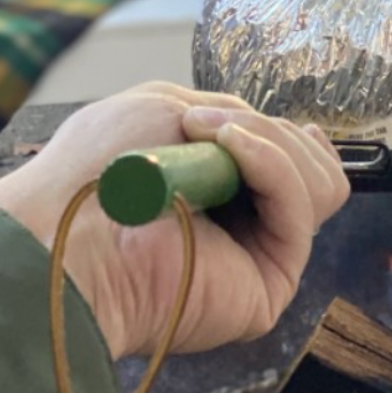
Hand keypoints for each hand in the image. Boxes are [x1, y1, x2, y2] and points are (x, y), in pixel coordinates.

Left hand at [0, 82, 348, 358]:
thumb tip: (278, 138)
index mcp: (217, 187)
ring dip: (270, 141)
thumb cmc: (97, 169)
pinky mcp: (269, 285)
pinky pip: (300, 209)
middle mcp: (242, 223)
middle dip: (268, 129)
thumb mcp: (166, 107)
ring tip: (210, 136)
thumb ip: (234, 117)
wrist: (70, 232)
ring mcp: (257, 255)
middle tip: (203, 125)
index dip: (277, 130)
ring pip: (321, 184)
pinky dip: (270, 162)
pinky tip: (226, 147)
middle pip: (312, 165)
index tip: (224, 117)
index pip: (287, 154)